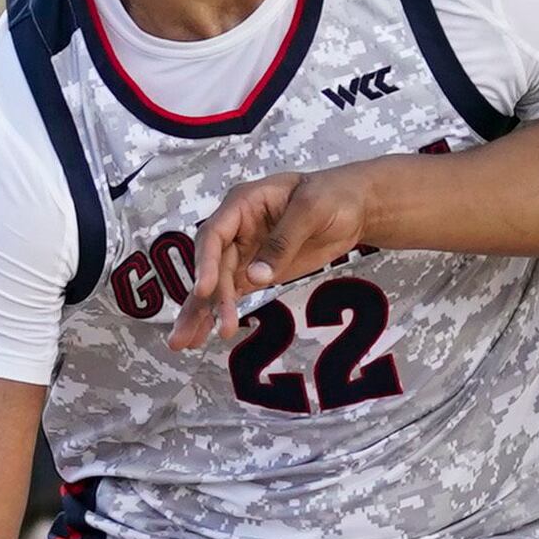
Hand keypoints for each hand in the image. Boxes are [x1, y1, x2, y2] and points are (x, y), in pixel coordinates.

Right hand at [172, 166, 378, 351]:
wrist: (355, 207)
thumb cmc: (332, 195)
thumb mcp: (311, 209)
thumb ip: (283, 241)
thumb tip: (257, 276)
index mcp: (243, 204)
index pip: (215, 235)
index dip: (206, 263)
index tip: (205, 290)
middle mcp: (236, 228)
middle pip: (213, 265)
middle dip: (207, 298)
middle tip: (209, 328)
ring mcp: (245, 251)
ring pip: (217, 284)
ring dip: (201, 312)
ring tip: (184, 342)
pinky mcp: (256, 271)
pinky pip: (232, 293)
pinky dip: (219, 312)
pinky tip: (203, 334)